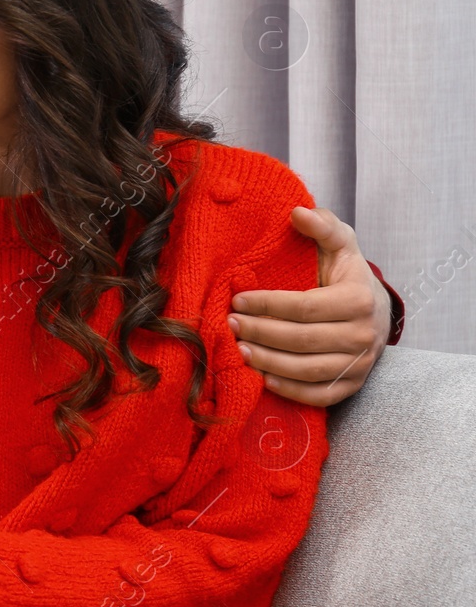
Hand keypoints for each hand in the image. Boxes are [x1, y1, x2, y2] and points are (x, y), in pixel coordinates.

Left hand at [228, 205, 389, 405]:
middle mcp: (363, 335)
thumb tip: (296, 212)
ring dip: (268, 361)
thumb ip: (322, 225)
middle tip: (230, 324)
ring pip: (308, 370)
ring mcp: (360, 363)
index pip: (304, 306)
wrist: (377, 309)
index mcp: (359, 299)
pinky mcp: (353, 384)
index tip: (237, 299)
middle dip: (260, 332)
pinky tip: (262, 376)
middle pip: (302, 340)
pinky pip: (320, 395)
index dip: (267, 305)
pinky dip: (289, 389)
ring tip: (238, 349)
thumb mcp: (341, 243)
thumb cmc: (347, 273)